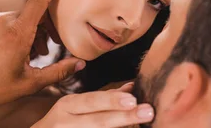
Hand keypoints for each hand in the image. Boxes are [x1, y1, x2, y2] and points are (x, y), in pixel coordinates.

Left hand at [0, 0, 84, 107]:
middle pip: (31, 15)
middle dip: (41, 29)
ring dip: (25, 30)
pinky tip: (6, 49)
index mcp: (17, 34)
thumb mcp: (30, 83)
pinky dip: (9, 30)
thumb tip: (80, 64)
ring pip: (16, 18)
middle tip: (42, 51)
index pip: (39, 1)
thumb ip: (58, 71)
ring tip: (24, 54)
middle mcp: (1, 21)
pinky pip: (1, 20)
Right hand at [32, 83, 154, 127]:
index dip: (112, 101)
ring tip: (142, 126)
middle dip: (124, 117)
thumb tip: (131, 87)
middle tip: (147, 111)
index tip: (133, 100)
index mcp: (67, 105)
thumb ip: (103, 98)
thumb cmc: (63, 122)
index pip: (92, 101)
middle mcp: (65, 123)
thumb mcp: (76, 106)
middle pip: (99, 121)